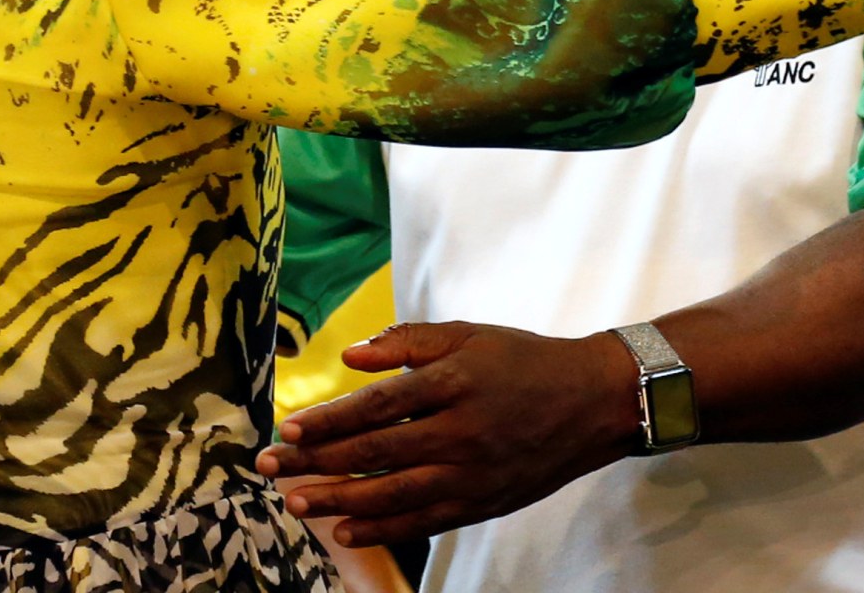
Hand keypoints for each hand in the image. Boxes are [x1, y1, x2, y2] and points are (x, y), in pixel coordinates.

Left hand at [257, 322, 636, 546]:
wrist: (593, 401)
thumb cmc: (524, 360)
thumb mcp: (469, 333)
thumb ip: (408, 340)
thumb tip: (349, 356)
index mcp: (454, 381)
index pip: (377, 405)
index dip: (328, 421)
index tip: (287, 430)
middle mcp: (460, 431)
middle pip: (375, 453)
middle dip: (316, 462)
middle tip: (270, 469)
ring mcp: (472, 473)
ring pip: (393, 494)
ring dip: (337, 501)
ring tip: (295, 503)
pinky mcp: (483, 502)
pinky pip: (424, 521)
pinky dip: (382, 529)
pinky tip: (346, 531)